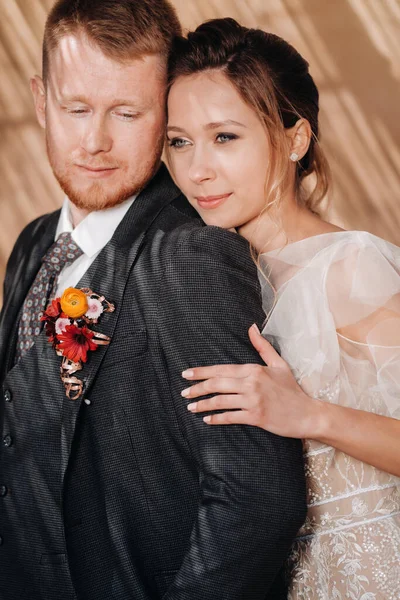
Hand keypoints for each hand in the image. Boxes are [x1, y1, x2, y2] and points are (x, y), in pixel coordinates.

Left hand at [181, 324, 322, 438]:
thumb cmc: (292, 389)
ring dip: (203, 404)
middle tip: (184, 392)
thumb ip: (262, 346)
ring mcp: (254, 401)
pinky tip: (207, 419)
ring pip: (220, 401)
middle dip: (197, 388)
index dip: (201, 372)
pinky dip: (217, 419)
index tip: (186, 374)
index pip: (221, 369)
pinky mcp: (257, 417)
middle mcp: (252, 383)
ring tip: (191, 407)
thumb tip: (251, 327)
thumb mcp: (279, 364)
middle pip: (217, 384)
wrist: (308, 413)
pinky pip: (231, 417)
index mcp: (254, 369)